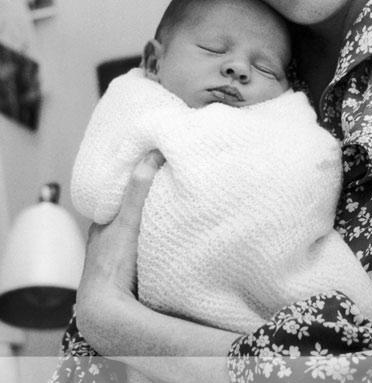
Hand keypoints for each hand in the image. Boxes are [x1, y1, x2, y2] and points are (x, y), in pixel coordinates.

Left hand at [75, 149, 164, 349]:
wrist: (106, 314)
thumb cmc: (111, 267)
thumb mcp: (126, 221)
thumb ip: (137, 191)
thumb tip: (151, 155)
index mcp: (101, 222)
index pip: (116, 194)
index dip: (132, 180)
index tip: (150, 164)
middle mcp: (105, 239)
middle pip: (126, 213)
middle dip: (144, 201)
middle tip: (166, 182)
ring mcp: (115, 258)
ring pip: (134, 233)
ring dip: (149, 224)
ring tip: (171, 208)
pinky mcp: (127, 276)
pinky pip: (141, 251)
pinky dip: (152, 243)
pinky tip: (166, 242)